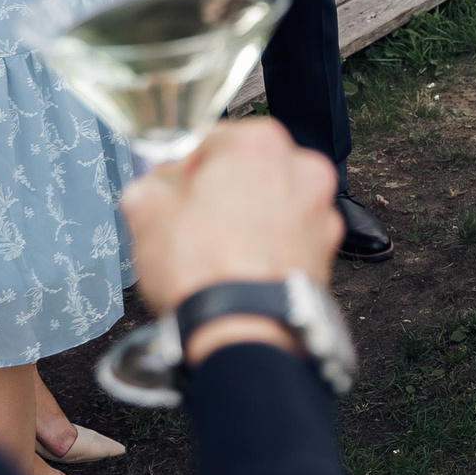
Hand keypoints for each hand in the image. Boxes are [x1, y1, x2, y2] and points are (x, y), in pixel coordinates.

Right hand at [121, 118, 343, 360]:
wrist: (245, 333)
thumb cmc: (201, 268)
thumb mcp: (146, 211)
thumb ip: (151, 184)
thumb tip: (154, 187)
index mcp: (259, 142)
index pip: (210, 141)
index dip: (184, 170)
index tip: (171, 193)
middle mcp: (301, 166)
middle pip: (248, 172)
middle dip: (221, 193)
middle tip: (191, 226)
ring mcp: (321, 209)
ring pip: (273, 205)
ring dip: (249, 221)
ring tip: (217, 256)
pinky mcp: (328, 251)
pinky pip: (290, 238)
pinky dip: (270, 249)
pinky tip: (243, 272)